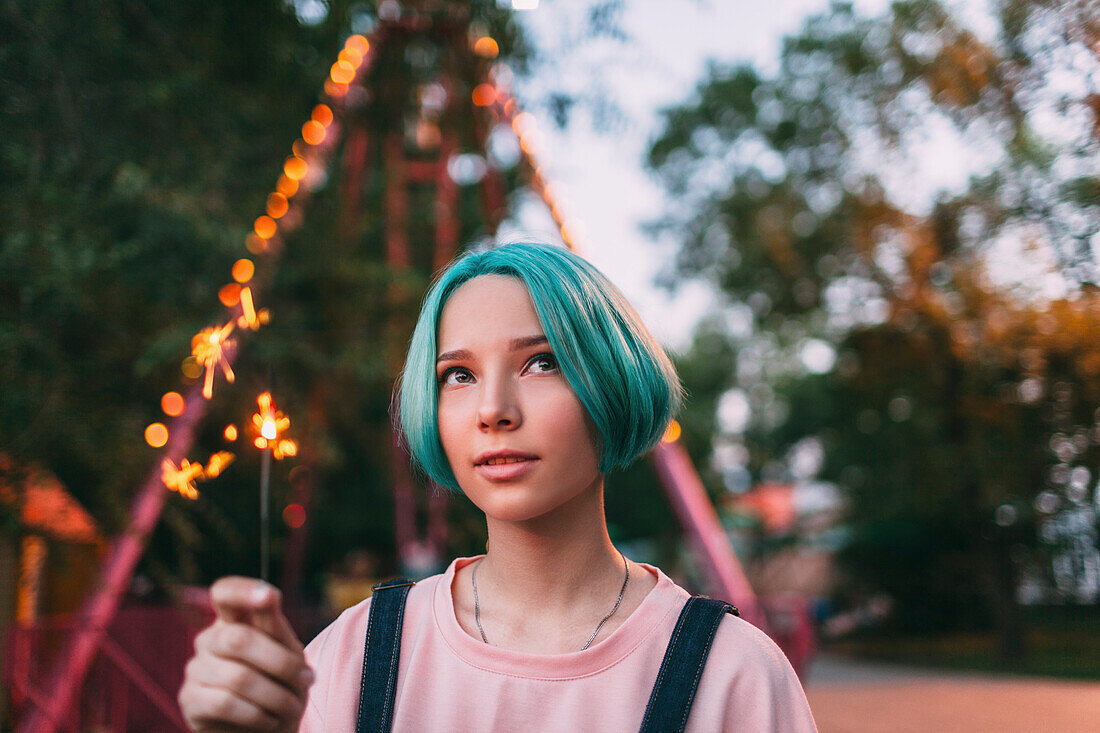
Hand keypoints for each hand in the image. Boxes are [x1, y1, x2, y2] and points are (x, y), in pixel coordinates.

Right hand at [179, 577, 312, 731]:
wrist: (269, 728)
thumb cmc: (280, 683)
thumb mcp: (286, 651)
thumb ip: (274, 624)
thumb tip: (269, 593)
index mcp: (233, 619)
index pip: (225, 592)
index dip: (242, 591)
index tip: (269, 596)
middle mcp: (208, 639)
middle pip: (238, 638)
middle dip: (281, 663)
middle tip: (307, 681)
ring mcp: (195, 668)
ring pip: (238, 677)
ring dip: (276, 696)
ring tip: (293, 707)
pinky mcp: (190, 699)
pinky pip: (226, 703)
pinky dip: (257, 714)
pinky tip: (269, 720)